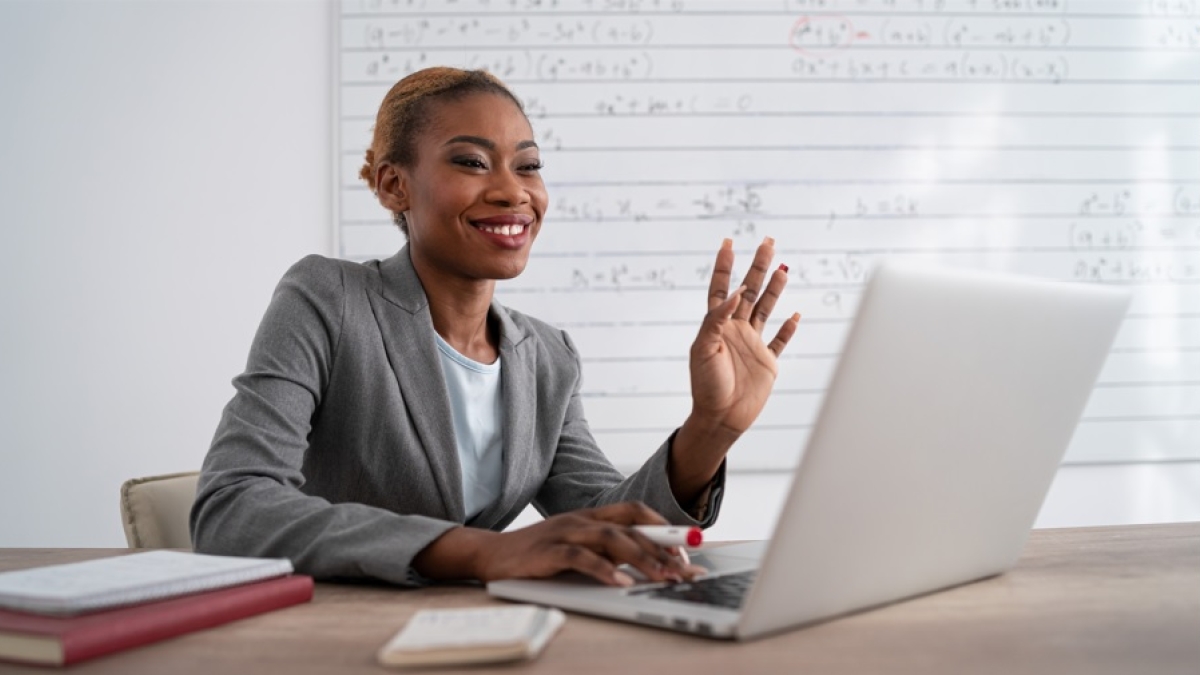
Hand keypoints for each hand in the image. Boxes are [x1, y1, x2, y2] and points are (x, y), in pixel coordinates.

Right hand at [413, 502, 700, 586]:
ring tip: (663, 576)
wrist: (491, 554)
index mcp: (591, 516)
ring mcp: (565, 531)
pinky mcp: (549, 550)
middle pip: (630, 527)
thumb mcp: (577, 547)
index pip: (636, 512)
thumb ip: (606, 551)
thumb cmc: (538, 555)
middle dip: (662, 547)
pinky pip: (581, 558)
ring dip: (642, 558)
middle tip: (684, 567)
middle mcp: (582, 519)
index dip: (664, 527)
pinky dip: (604, 571)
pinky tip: (621, 584)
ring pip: (612, 539)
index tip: (690, 544)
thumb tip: (644, 565)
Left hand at [689, 237, 798, 437]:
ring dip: (775, 289)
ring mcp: (753, 345)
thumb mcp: (704, 349)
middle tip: (768, 242)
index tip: (729, 243)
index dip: (724, 266)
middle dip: (758, 266)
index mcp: (717, 325)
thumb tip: (735, 293)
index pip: (721, 289)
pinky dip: (788, 328)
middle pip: (749, 291)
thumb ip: (716, 319)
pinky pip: (780, 341)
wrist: (720, 418)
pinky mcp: (767, 362)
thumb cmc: (706, 385)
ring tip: (783, 268)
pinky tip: (794, 314)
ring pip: (766, 309)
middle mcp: (735, 330)